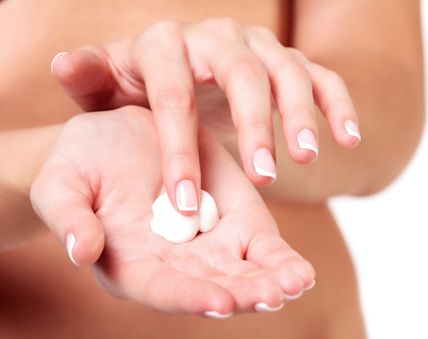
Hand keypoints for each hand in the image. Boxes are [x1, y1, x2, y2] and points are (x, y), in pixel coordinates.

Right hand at [30, 106, 314, 315]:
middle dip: (244, 293)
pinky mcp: (230, 216)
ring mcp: (205, 242)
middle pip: (212, 286)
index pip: (162, 288)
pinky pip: (258, 243)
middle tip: (275, 294)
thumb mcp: (62, 184)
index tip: (219, 301)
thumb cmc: (78, 163)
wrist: (112, 137)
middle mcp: (174, 262)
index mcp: (131, 262)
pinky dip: (279, 257)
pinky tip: (299, 270)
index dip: (189, 296)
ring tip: (297, 281)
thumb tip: (81, 250)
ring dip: (270, 279)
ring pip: (242, 270)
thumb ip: (69, 216)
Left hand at [51, 19, 360, 212]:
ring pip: (288, 71)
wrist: (182, 78)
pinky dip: (339, 105)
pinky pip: (323, 77)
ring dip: (303, 114)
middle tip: (263, 178)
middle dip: (254, 126)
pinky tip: (350, 140)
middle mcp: (218, 38)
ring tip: (305, 158)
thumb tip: (65, 65)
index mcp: (168, 45)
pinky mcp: (289, 63)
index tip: (184, 200)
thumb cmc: (143, 92)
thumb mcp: (110, 90)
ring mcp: (259, 48)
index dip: (178, 147)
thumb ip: (92, 80)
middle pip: (243, 72)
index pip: (174, 93)